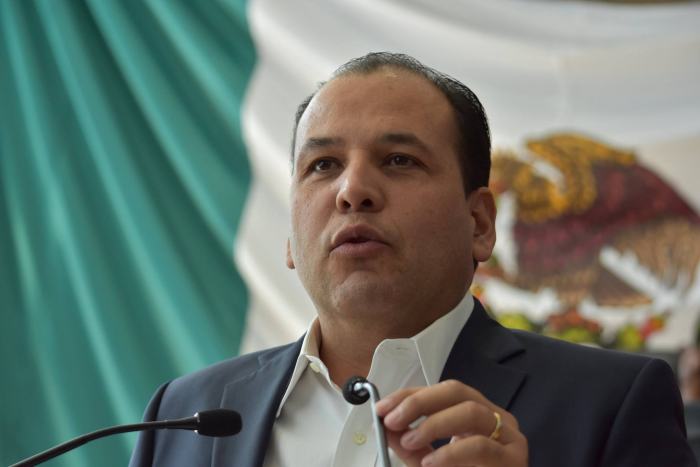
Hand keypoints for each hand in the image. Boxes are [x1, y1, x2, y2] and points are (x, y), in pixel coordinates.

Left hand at [374, 380, 527, 466]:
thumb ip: (408, 446)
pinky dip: (450, 452)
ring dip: (433, 424)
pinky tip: (432, 462)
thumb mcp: (429, 462)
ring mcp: (509, 437)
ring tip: (409, 440)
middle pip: (457, 391)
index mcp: (476, 414)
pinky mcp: (514, 459)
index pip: (441, 391)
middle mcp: (495, 418)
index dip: (409, 395)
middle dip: (419, 402)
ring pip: (471, 411)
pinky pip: (481, 446)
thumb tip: (381, 425)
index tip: (381, 408)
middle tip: (392, 420)